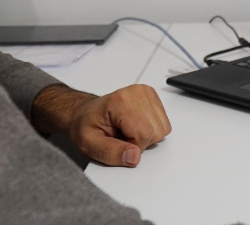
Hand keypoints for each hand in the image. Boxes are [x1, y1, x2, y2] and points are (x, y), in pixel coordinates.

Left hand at [32, 84, 170, 166]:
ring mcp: (146, 93)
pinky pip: (164, 124)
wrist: (85, 113)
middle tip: (121, 136)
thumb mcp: (89, 144)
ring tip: (127, 131)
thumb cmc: (86, 125)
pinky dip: (151, 129)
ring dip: (146, 136)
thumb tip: (134, 157)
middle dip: (139, 142)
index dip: (131, 146)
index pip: (143, 135)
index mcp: (121, 101)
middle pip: (155, 132)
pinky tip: (135, 126)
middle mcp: (137, 93)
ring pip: (163, 129)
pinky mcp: (153, 97)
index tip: (116, 141)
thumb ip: (111, 153)